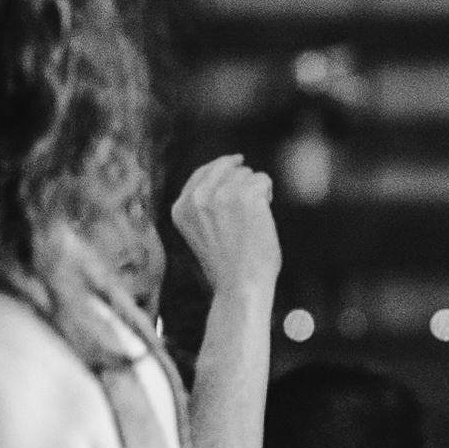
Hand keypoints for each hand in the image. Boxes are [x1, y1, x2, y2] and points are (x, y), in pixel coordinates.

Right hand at [172, 157, 283, 301]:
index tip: (237, 161)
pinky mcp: (246, 195)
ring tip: (253, 221)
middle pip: (227, 168)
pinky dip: (268, 195)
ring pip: (247, 174)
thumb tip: (226, 170)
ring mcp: (221, 194)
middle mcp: (197, 197)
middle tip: (249, 209)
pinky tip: (263, 218)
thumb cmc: (227, 266)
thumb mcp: (201, 232)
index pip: (202, 172)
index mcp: (180, 208)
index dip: (223, 166)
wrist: (240, 286)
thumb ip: (204, 205)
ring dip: (256, 191)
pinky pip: (263, 180)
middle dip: (242, 181)